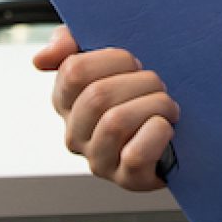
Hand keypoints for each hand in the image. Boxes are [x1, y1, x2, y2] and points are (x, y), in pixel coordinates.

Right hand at [32, 25, 177, 190]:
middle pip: (98, 96)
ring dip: (154, 104)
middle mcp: (75, 135)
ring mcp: (99, 160)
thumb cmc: (139, 90)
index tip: (133, 62)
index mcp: (66, 102)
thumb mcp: (106, 56)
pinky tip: (165, 126)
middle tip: (157, 84)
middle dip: (139, 81)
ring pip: (116, 122)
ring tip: (167, 106)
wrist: (180, 132)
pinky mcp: (127, 179)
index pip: (73, 71)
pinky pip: (135, 155)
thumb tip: (42, 58)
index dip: (113, 59)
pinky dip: (156, 134)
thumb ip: (70, 42)